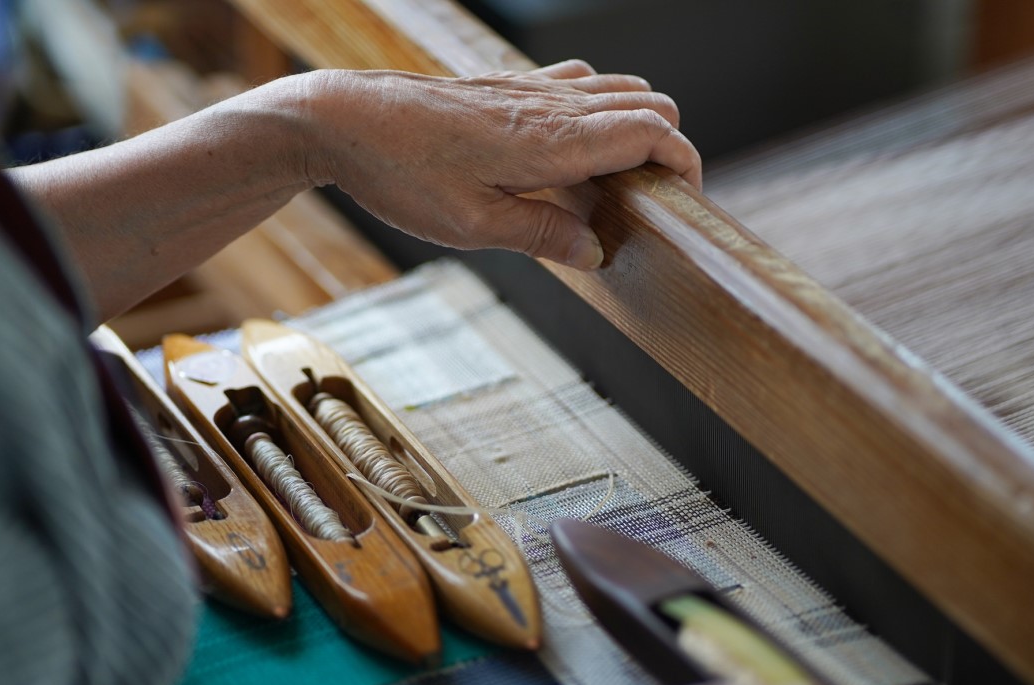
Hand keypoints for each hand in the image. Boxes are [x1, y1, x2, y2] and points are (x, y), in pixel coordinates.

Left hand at [299, 60, 701, 269]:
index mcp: (551, 142)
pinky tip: (578, 145)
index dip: (684, 162)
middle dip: (669, 147)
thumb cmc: (402, 174)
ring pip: (617, 89)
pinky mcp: (507, 87)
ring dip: (638, 125)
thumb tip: (597, 253)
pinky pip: (579, 83)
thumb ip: (542, 235)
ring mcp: (530, 89)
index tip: (688, 200)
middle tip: (656, 200)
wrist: (345, 120)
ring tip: (623, 179)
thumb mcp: (472, 225)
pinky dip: (601, 108)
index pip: (649, 133)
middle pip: (646, 105)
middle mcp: (550, 105)